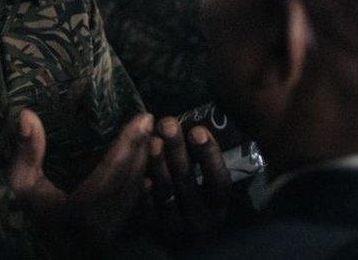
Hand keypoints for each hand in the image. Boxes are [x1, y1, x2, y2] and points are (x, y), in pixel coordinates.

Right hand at [7, 108, 153, 247]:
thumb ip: (27, 152)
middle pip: (131, 179)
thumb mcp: (23, 185)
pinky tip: (150, 166)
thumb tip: (28, 113)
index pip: (112, 170)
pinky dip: (145, 183)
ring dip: (147, 164)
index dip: (129, 143)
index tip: (142, 118)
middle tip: (151, 121)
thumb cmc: (32, 215)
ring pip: (138, 193)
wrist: (44, 254)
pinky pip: (139, 206)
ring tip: (153, 137)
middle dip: (142, 148)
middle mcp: (104, 224)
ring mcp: (115, 233)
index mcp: (81, 210)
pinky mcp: (120, 235)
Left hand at [149, 116, 231, 243]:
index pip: (218, 180)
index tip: (197, 130)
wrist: (179, 233)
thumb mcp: (207, 183)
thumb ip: (202, 158)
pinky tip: (138, 168)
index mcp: (217, 204)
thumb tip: (193, 124)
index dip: (209, 155)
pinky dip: (143, 187)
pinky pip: (146, 205)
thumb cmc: (196, 197)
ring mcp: (175, 225)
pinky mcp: (153, 228)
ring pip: (165, 191)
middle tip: (168, 124)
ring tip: (151, 139)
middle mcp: (200, 219)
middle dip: (177, 149)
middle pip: (187, 181)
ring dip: (158, 163)